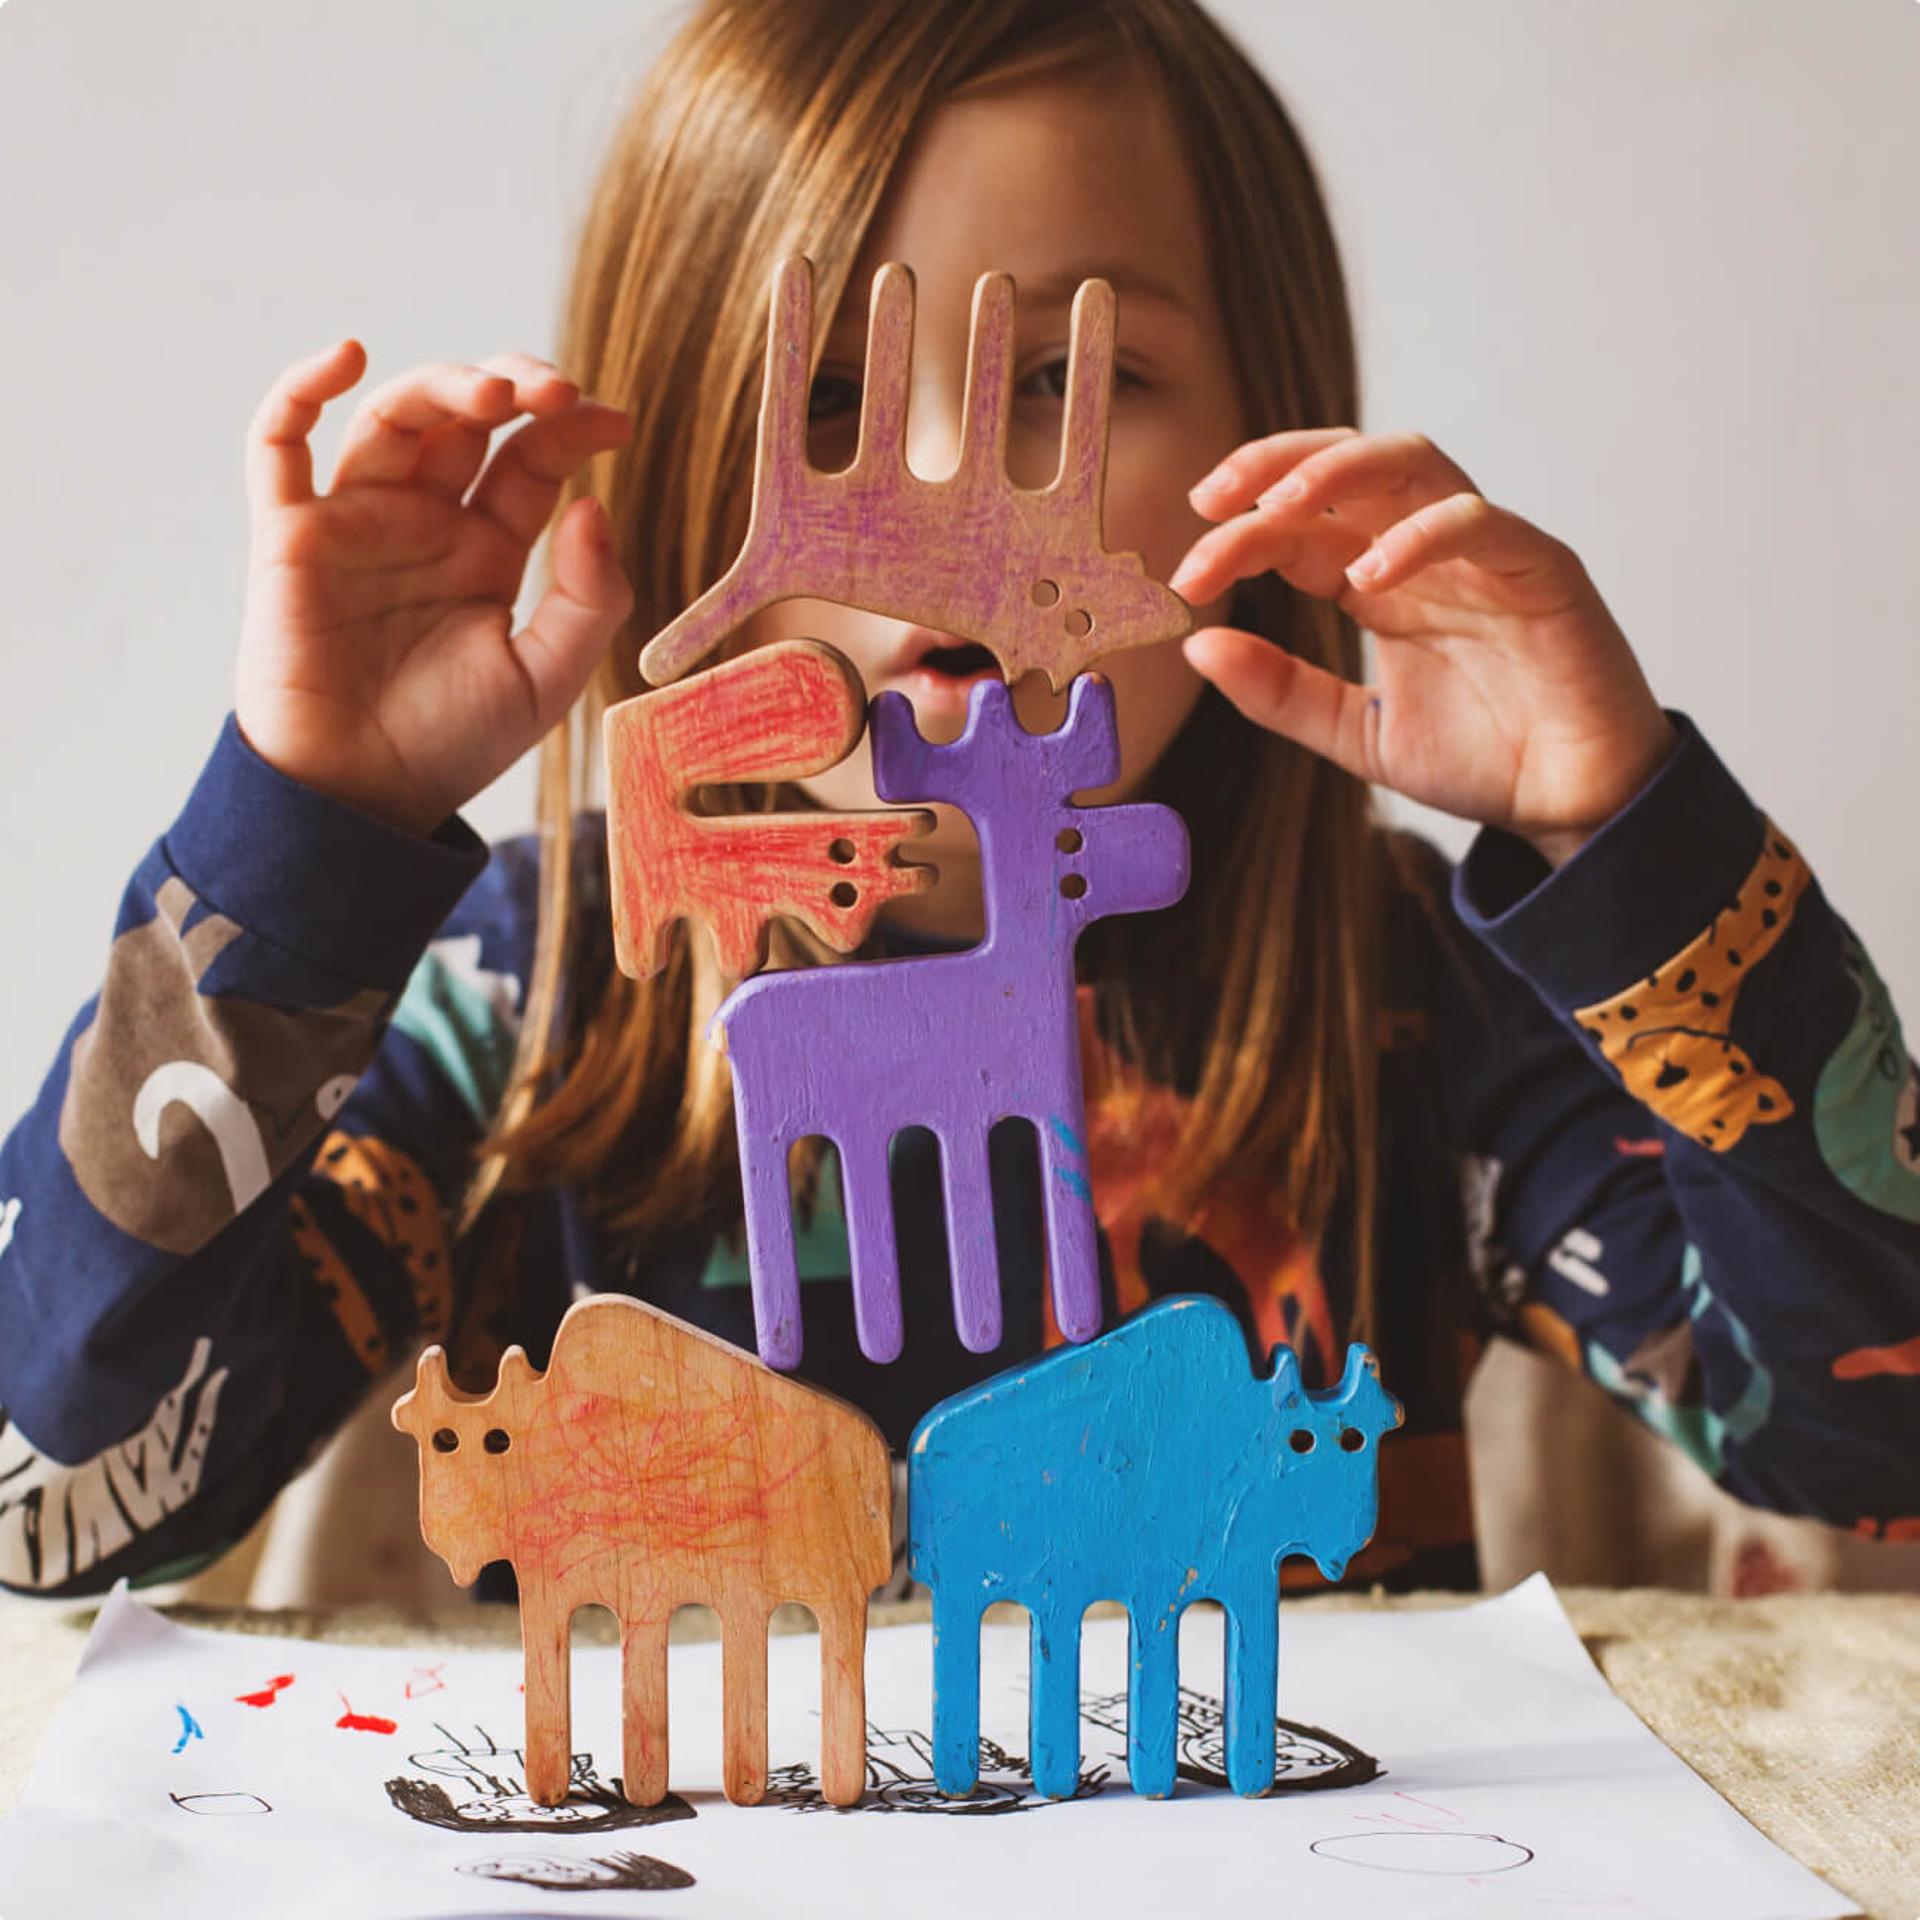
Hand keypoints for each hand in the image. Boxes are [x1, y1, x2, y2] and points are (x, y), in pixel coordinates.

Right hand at [236, 340, 634, 836]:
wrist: (362, 798)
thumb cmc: (452, 745)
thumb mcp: (547, 679)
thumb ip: (589, 600)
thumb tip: (593, 504)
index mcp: (488, 550)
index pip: (531, 462)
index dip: (570, 429)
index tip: (613, 421)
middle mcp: (425, 524)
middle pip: (465, 421)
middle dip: (511, 388)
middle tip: (553, 391)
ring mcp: (358, 521)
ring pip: (393, 418)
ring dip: (440, 385)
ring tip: (493, 394)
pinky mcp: (292, 535)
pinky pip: (279, 445)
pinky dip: (301, 389)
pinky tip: (349, 357)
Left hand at [1169, 428, 1675, 866]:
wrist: (1570, 806)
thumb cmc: (1477, 758)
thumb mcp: (1354, 733)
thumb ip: (1279, 692)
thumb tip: (1195, 644)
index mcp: (1378, 580)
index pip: (1298, 527)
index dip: (1236, 535)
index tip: (1184, 576)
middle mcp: (1425, 551)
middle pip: (1346, 465)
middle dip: (1272, 465)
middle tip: (1210, 501)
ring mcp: (1484, 551)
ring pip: (1412, 463)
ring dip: (1337, 471)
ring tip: (1279, 509)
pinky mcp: (1543, 568)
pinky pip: (1481, 523)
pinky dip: (1421, 536)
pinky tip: (1369, 575)